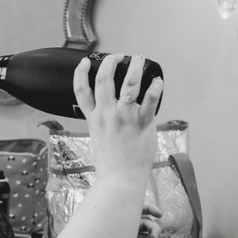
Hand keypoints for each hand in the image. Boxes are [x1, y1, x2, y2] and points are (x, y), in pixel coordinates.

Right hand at [71, 51, 162, 186]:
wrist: (120, 181)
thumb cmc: (111, 163)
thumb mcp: (98, 139)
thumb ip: (102, 122)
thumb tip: (110, 110)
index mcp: (94, 119)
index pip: (81, 91)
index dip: (80, 73)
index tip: (85, 62)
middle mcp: (107, 115)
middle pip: (104, 80)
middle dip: (110, 62)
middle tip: (118, 56)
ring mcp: (125, 118)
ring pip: (128, 83)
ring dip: (134, 67)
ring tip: (138, 58)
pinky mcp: (142, 123)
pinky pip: (150, 99)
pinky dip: (154, 87)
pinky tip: (157, 80)